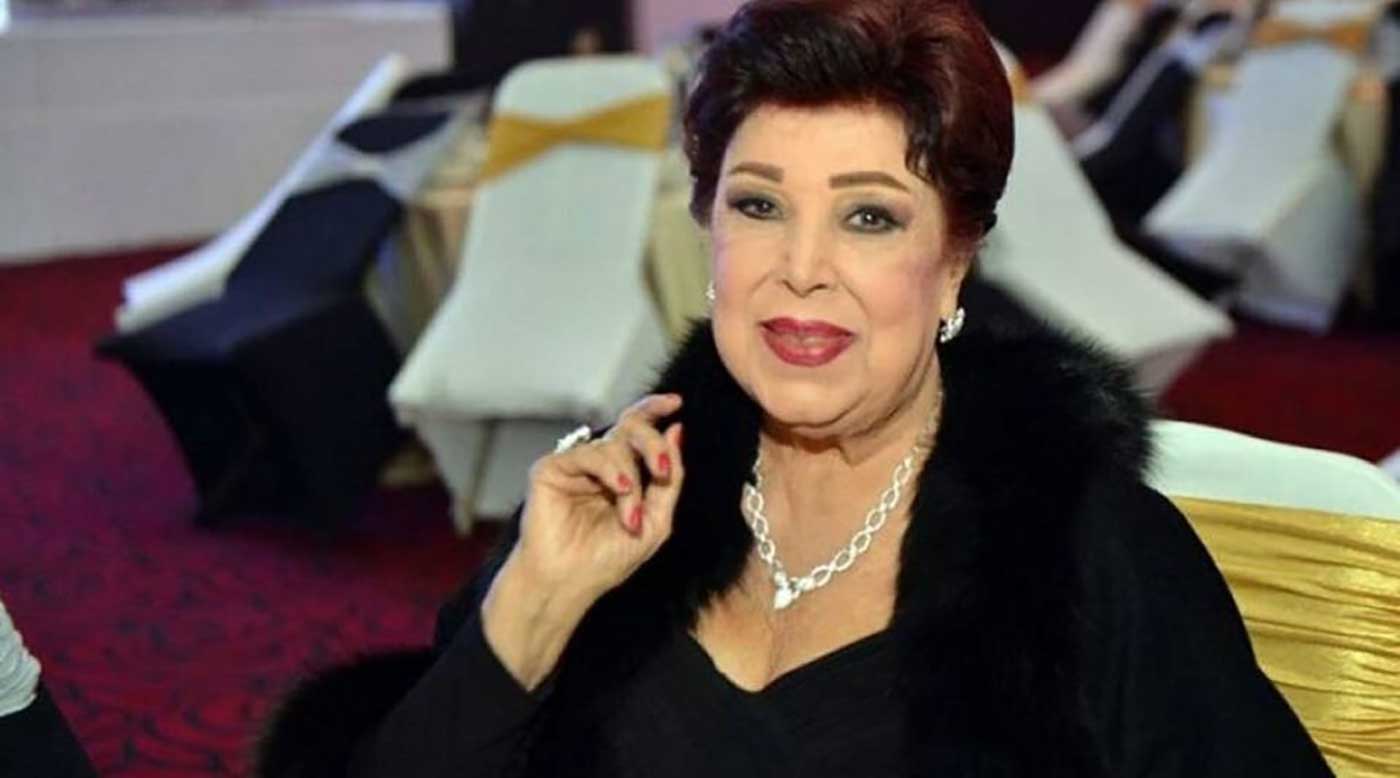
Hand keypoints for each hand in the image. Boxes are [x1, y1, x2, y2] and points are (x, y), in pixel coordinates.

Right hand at [482, 394, 683, 688]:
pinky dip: (610, 471)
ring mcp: (574, 465)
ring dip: (631, 481)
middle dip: (651, 444)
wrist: (570, 584)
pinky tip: (620, 491)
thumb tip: (677, 430)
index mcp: (623, 471)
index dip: (654, 410)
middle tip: (662, 471)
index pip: (638, 430)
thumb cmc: (609, 559)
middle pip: (629, 428)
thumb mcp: (656, 520)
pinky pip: (588, 453)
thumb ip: (669, 478)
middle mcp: (599, 463)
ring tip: (631, 517)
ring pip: (613, 445)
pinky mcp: (551, 469)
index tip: (676, 402)